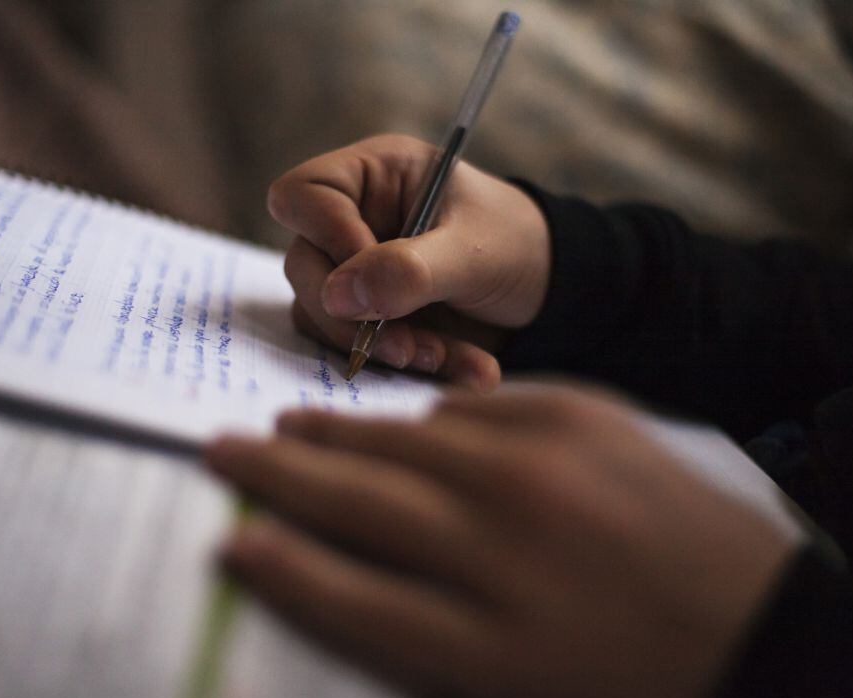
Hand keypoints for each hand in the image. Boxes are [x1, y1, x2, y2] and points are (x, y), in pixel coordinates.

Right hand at [205, 384, 795, 697]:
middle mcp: (510, 547)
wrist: (760, 625)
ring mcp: (552, 470)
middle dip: (279, 474)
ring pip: (407, 440)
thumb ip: (415, 631)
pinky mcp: (588, 417)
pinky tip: (410, 429)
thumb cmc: (626, 680)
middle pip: (360, 500)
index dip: (278, 567)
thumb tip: (327, 563)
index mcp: (491, 643)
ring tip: (294, 429)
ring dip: (341, 434)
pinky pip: (478, 407)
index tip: (228, 538)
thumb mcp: (513, 689)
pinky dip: (433, 420)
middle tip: (224, 447)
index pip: (347, 597)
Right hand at [269, 134, 549, 391]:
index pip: (302, 195)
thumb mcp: (473, 251)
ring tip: (443, 357)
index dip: (325, 238)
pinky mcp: (366, 318)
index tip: (371, 280)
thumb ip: (410, 269)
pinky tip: (463, 368)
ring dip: (380, 348)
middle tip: (407, 346)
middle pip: (304, 265)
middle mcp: (352, 220)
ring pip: (322, 316)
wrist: (550, 292)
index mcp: (374, 175)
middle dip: (355, 316)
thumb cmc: (515, 244)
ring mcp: (354, 272)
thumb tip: (340, 296)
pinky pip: (355, 349)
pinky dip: (405, 368)